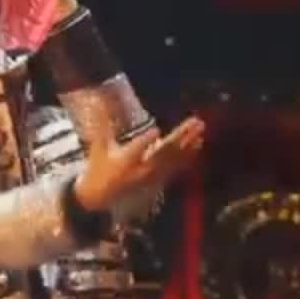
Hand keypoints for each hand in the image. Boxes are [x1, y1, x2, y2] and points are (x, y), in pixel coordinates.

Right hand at [72, 117, 204, 211]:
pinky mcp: (160, 179)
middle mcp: (142, 168)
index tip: (155, 130)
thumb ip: (102, 125)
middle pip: (163, 151)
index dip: (144, 141)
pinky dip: (188, 155)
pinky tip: (198, 144)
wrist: (103, 195)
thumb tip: (99, 103)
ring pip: (174, 158)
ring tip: (200, 130)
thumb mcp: (99, 147)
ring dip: (188, 143)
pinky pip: (177, 166)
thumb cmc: (100, 167)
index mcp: (124, 160)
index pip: (135, 149)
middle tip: (194, 122)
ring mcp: (153, 174)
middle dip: (180, 136)